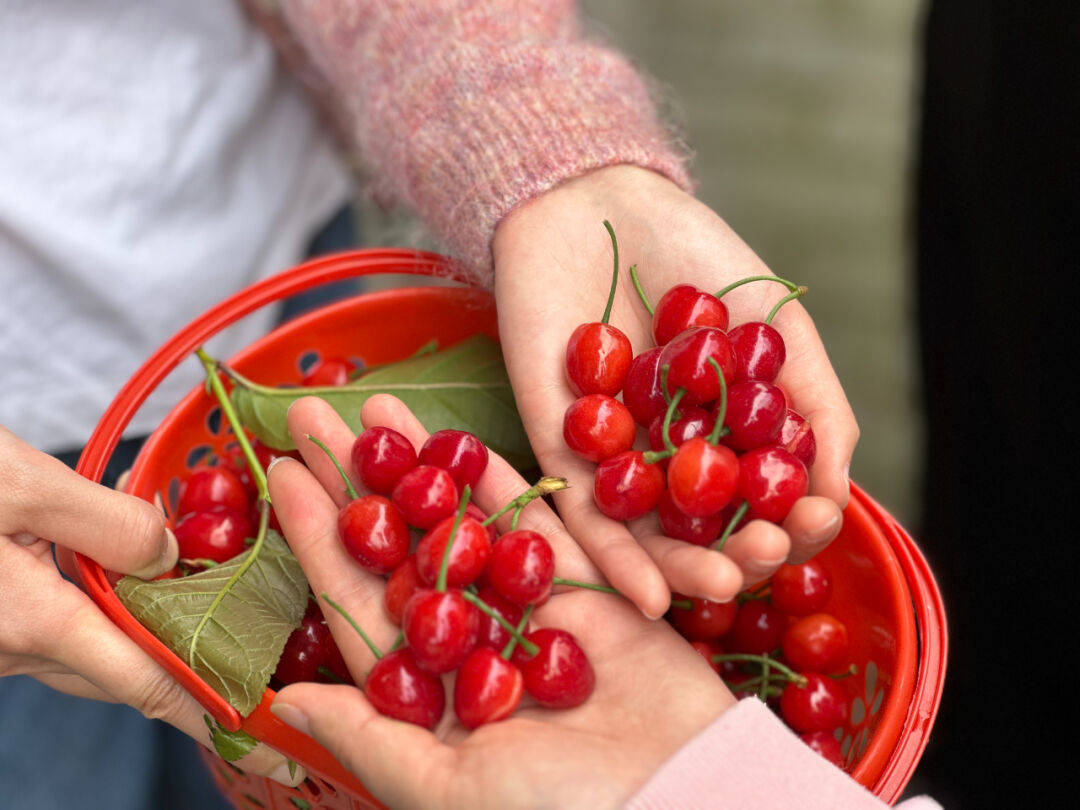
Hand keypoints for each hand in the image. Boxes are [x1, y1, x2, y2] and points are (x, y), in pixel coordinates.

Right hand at [0, 426, 300, 785]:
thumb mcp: (18, 482)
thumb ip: (107, 522)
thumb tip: (171, 557)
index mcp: (30, 622)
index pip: (147, 682)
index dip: (213, 713)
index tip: (266, 743)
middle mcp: (13, 648)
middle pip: (127, 669)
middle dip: (188, 669)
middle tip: (253, 664)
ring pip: (93, 649)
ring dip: (146, 634)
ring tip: (202, 613)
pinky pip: (60, 629)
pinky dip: (102, 609)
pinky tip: (120, 574)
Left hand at [268, 395, 734, 809]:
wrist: (683, 797)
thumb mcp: (447, 788)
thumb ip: (370, 736)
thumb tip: (283, 701)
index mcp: (427, 688)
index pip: (355, 597)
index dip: (317, 534)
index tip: (281, 472)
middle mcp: (470, 640)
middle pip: (399, 544)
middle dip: (357, 479)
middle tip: (316, 408)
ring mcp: (527, 607)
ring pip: (460, 520)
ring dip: (420, 463)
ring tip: (378, 405)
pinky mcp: (586, 586)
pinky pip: (534, 522)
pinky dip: (498, 481)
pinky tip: (458, 439)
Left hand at [492, 165, 857, 616]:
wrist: (597, 204)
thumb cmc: (695, 257)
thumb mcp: (774, 327)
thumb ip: (812, 402)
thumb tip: (834, 490)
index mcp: (728, 434)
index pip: (766, 503)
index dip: (792, 524)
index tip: (810, 523)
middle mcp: (673, 457)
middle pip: (709, 532)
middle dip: (740, 555)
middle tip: (760, 557)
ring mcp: (616, 459)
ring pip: (650, 537)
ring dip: (684, 571)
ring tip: (719, 583)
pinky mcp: (559, 450)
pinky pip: (584, 515)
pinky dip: (616, 558)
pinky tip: (647, 595)